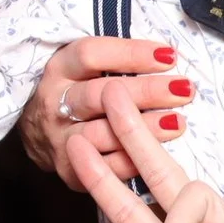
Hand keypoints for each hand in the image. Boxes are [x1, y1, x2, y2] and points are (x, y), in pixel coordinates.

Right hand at [19, 36, 186, 185]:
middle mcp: (54, 102)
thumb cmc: (76, 91)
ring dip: (143, 129)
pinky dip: (133, 161)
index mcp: (60, 69)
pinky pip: (104, 167)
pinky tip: (160, 154)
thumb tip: (167, 56)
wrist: (40, 133)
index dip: (131, 54)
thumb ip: (117, 61)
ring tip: (178, 122)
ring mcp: (60, 137)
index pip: (90, 55)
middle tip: (183, 89)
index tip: (168, 56)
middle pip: (98, 95)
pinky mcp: (69, 169)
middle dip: (144, 91)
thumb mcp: (83, 67)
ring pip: (101, 133)